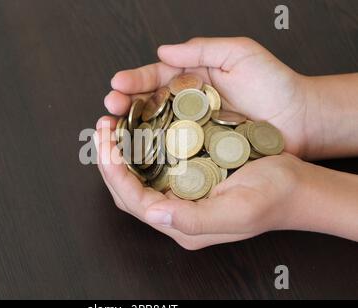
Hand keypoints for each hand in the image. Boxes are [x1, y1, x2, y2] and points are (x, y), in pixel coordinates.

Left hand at [95, 117, 305, 249]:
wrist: (295, 185)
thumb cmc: (273, 196)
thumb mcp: (238, 211)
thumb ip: (194, 219)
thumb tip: (153, 214)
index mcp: (183, 224)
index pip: (133, 201)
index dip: (114, 173)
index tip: (105, 144)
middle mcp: (176, 211)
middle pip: (128, 189)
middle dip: (110, 159)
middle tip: (102, 127)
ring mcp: (180, 194)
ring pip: (137, 174)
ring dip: (121, 149)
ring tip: (112, 123)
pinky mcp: (188, 177)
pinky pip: (154, 163)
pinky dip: (141, 145)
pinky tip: (137, 126)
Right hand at [105, 37, 308, 157]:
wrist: (301, 119)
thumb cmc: (275, 83)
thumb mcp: (240, 54)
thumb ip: (202, 50)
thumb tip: (162, 52)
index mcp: (192, 78)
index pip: (155, 77)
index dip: (134, 81)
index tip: (116, 85)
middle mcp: (187, 104)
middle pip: (148, 104)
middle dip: (125, 106)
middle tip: (108, 110)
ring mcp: (192, 129)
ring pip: (155, 128)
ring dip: (133, 130)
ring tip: (114, 132)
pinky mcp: (201, 151)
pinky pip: (174, 151)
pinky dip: (154, 152)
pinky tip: (139, 154)